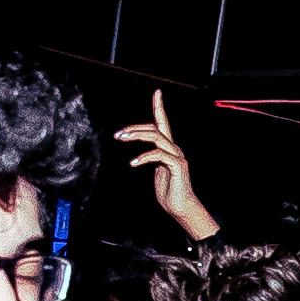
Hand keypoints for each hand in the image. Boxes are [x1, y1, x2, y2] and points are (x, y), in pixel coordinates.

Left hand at [114, 90, 217, 240]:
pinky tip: (133, 163)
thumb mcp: (156, 173)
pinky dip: (144, 157)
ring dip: (137, 135)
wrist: (181, 208)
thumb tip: (140, 156)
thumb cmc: (169, 193)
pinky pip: (158, 155)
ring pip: (157, 137)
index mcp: (168, 148)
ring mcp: (177, 156)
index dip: (160, 107)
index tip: (157, 92)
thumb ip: (151, 161)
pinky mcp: (177, 166)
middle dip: (135, 128)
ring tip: (122, 139)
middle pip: (155, 128)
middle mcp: (174, 148)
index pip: (163, 123)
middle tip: (118, 134)